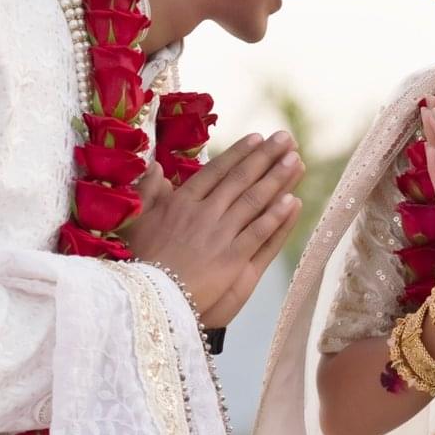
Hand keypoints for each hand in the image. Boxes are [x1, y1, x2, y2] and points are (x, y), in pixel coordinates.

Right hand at [124, 131, 303, 326]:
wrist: (148, 297)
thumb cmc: (141, 260)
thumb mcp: (138, 221)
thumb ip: (149, 191)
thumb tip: (156, 166)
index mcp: (182, 202)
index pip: (217, 170)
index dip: (240, 153)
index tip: (258, 137)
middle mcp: (204, 213)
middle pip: (240, 179)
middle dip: (265, 156)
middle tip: (286, 138)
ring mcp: (220, 235)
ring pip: (254, 201)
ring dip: (277, 179)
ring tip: (296, 161)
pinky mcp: (232, 259)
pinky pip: (259, 233)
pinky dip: (276, 216)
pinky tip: (293, 201)